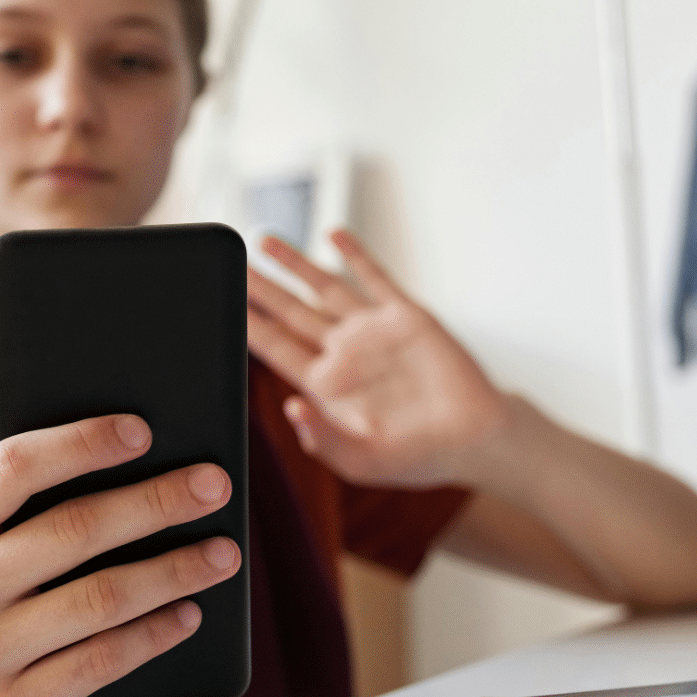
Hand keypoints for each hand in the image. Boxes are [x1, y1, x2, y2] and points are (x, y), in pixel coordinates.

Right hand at [0, 415, 238, 696]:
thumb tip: (131, 461)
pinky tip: (189, 613)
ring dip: (174, 571)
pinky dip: (155, 633)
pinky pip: (102, 662)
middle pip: (74, 529)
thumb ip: (9, 507)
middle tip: (214, 485)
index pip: (12, 468)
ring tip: (223, 553)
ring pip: (100, 598)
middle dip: (156, 502)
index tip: (144, 430)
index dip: (82, 443)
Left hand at [246, 229, 508, 488]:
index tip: (222, 303)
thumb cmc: (419, 457)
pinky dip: (354, 254)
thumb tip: (291, 409)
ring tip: (264, 241)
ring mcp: (373, 331)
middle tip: (233, 264)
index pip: (276, 348)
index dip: (249, 325)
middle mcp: (345, 353)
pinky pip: (374, 278)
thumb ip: (323, 440)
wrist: (474, 440)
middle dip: (261, 288)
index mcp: (327, 386)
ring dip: (295, 264)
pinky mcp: (406, 317)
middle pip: (290, 311)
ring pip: (324, 287)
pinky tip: (333, 235)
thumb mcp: (362, 462)